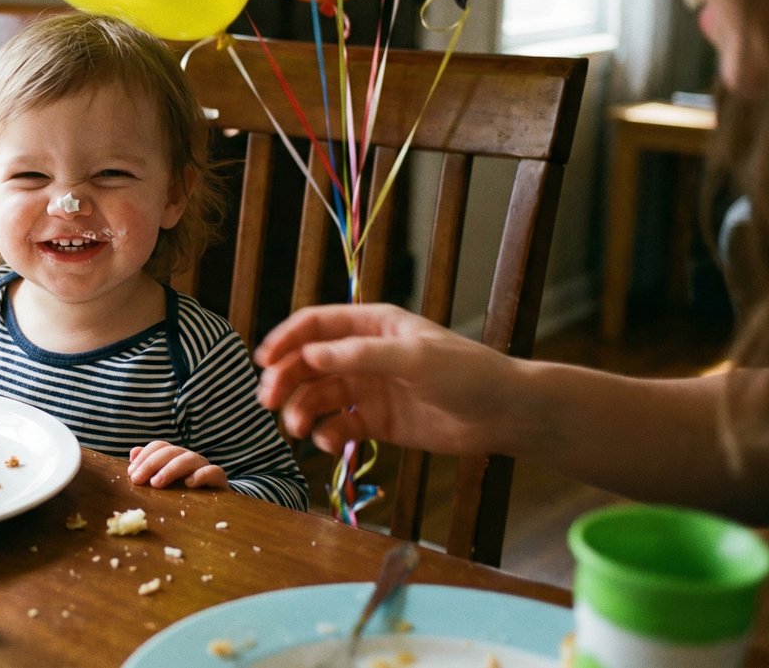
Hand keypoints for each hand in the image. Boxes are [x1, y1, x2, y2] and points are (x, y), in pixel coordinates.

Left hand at [127, 440, 227, 489]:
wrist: (213, 507)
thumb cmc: (182, 494)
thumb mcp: (162, 481)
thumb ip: (148, 466)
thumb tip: (133, 452)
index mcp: (175, 456)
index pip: (159, 446)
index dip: (144, 456)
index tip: (131, 473)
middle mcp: (189, 458)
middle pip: (171, 451)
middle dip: (151, 463)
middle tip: (137, 479)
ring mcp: (204, 467)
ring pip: (189, 459)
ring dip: (170, 469)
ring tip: (157, 483)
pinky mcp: (219, 480)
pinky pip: (213, 471)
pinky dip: (201, 475)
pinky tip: (189, 484)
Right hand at [253, 303, 516, 456]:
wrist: (505, 414)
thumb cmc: (466, 373)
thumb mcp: (414, 358)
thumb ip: (361, 355)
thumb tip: (311, 355)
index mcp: (372, 325)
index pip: (315, 325)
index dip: (285, 340)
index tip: (263, 362)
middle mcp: (364, 354)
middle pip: (308, 363)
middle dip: (286, 381)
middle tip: (269, 403)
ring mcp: (369, 388)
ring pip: (319, 396)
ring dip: (302, 411)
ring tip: (299, 430)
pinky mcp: (377, 421)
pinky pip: (339, 426)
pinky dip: (327, 434)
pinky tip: (329, 443)